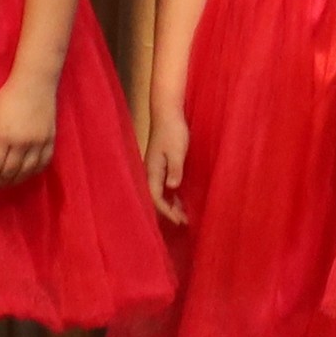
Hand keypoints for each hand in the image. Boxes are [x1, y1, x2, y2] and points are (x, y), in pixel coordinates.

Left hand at [0, 70, 59, 189]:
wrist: (36, 84)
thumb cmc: (7, 98)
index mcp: (4, 137)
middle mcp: (23, 143)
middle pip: (10, 172)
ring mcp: (39, 143)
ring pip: (27, 172)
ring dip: (14, 181)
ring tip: (4, 184)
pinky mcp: (50, 141)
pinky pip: (43, 164)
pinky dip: (33, 173)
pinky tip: (24, 175)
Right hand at [140, 102, 189, 223]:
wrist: (168, 114)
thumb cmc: (173, 132)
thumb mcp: (177, 151)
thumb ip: (174, 169)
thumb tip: (172, 188)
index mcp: (152, 170)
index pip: (155, 197)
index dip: (166, 210)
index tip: (178, 220)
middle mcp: (151, 172)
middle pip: (156, 197)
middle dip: (169, 211)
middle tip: (184, 222)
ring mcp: (155, 169)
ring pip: (160, 192)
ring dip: (171, 204)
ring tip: (184, 215)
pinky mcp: (161, 165)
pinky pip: (164, 185)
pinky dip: (172, 195)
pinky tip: (181, 199)